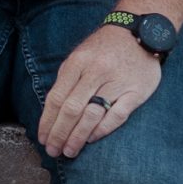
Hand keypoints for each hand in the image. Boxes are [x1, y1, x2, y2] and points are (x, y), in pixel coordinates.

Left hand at [37, 24, 160, 159]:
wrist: (140, 33)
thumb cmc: (104, 49)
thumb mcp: (80, 56)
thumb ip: (66, 81)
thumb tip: (51, 112)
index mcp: (78, 62)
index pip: (56, 98)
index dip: (47, 122)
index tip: (43, 138)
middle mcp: (96, 71)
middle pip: (72, 109)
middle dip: (59, 133)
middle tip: (53, 150)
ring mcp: (117, 82)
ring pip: (92, 115)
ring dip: (77, 137)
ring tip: (69, 151)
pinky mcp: (136, 91)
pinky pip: (116, 116)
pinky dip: (101, 130)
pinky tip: (91, 139)